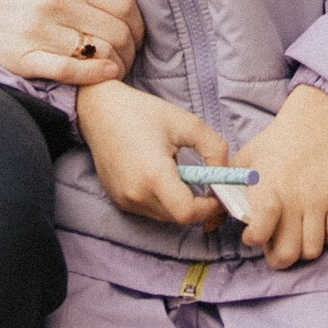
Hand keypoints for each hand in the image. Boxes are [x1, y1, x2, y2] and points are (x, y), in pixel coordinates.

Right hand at [0, 0, 142, 85]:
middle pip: (117, 31)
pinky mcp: (22, 57)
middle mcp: (54, 1)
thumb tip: (118, 8)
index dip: (139, 25)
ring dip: (115, 66)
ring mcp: (38, 31)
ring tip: (114, 69)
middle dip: (131, 50)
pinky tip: (104, 76)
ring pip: (99, 54)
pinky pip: (71, 72)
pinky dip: (94, 76)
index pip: (123, 3)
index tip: (136, 35)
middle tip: (128, 57)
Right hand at [75, 80, 225, 230]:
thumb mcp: (187, 123)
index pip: (187, 213)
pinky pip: (149, 210)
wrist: (100, 110)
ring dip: (180, 202)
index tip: (218, 192)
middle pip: (178, 217)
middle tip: (206, 182)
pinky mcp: (118, 199)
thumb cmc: (143, 113)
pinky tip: (161, 175)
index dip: (209, 208)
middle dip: (198, 204)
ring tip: (179, 171)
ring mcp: (125, 199)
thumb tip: (226, 175)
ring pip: (165, 216)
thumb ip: (215, 149)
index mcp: (154, 174)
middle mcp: (136, 193)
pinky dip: (163, 200)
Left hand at [234, 83, 327, 270]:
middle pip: (288, 254)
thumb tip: (209, 224)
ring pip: (313, 249)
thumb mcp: (243, 162)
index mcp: (266, 190)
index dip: (254, 239)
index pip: (260, 232)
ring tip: (297, 236)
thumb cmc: (274, 142)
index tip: (252, 234)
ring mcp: (318, 201)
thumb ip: (224, 193)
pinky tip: (320, 226)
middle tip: (275, 246)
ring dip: (303, 249)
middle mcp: (293, 200)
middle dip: (278, 258)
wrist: (314, 120)